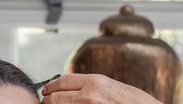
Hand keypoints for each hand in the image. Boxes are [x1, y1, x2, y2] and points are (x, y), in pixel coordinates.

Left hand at [41, 74, 161, 103]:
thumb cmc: (136, 103)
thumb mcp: (112, 88)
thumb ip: (92, 87)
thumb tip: (74, 90)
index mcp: (94, 82)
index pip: (62, 81)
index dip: (51, 87)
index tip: (46, 92)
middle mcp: (89, 95)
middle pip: (55, 98)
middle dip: (48, 102)